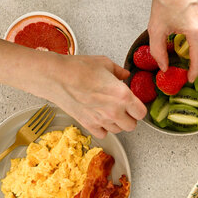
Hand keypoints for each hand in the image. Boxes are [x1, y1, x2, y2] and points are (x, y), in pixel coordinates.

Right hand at [30, 54, 146, 138]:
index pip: (141, 112)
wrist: (56, 77)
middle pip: (132, 125)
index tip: (134, 104)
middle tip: (124, 109)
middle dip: (130, 117)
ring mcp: (101, 120)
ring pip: (118, 131)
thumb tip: (124, 74)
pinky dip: (103, 128)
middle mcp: (114, 111)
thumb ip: (118, 71)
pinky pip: (103, 134)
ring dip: (117, 123)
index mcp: (123, 95)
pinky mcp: (88, 125)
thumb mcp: (104, 63)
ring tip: (110, 112)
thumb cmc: (78, 68)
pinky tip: (99, 118)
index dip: (139, 108)